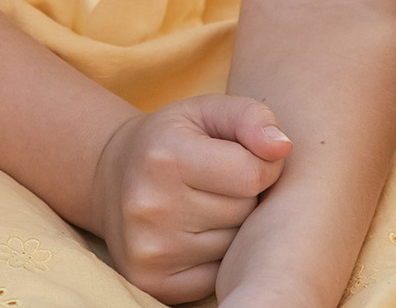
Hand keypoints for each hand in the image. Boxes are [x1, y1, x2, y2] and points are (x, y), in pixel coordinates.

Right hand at [91, 94, 291, 303]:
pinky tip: (194, 235)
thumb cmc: (172, 140)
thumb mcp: (205, 111)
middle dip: (242, 197)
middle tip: (213, 183)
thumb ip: (250, 117)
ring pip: (234, 247)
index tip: (241, 157)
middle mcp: (151, 206)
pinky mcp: (153, 283)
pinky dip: (215, 258)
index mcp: (164, 157)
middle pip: (244, 213)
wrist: (113, 176)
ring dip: (230, 228)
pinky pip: (218, 277)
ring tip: (202, 206)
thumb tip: (281, 148)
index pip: (252, 175)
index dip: (260, 165)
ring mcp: (151, 250)